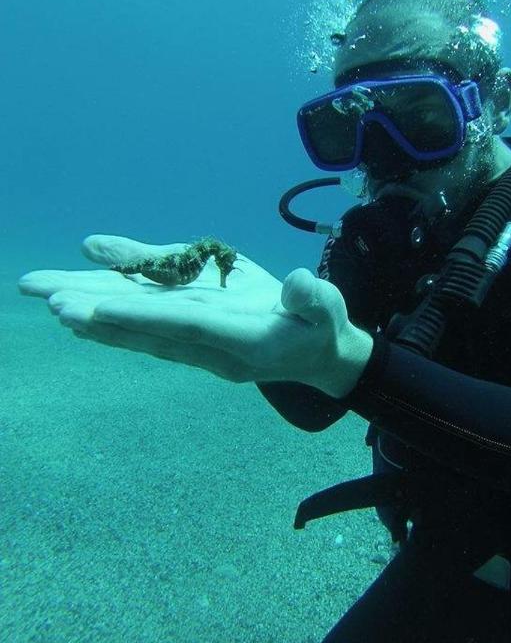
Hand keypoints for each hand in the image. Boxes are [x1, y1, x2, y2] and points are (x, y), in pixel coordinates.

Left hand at [18, 235, 372, 397]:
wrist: (315, 358)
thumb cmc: (323, 328)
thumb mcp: (329, 311)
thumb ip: (315, 299)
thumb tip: (296, 284)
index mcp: (245, 341)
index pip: (188, 326)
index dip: (143, 315)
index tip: (98, 307)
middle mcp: (211, 350)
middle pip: (149, 329)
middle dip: (101, 315)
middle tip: (52, 302)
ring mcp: (198, 348)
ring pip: (140, 329)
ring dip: (95, 315)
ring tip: (50, 300)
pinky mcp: (191, 339)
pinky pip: (147, 327)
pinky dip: (113, 316)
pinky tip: (78, 310)